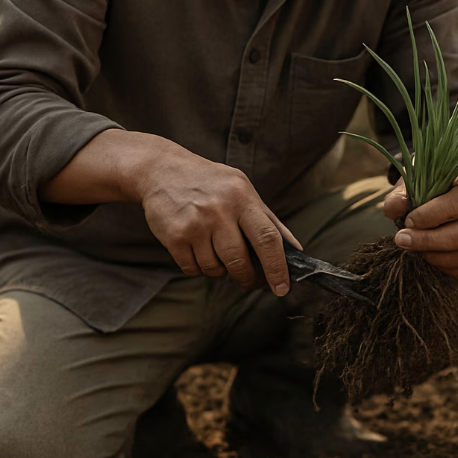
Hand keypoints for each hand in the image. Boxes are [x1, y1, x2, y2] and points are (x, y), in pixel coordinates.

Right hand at [135, 144, 300, 294]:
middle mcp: (219, 210)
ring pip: (215, 269)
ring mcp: (195, 224)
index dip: (277, 267)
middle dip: (247, 278)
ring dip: (218, 269)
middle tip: (247, 280)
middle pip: (240, 261)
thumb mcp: (243, 189)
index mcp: (242, 198)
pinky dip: (197, 267)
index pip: (268, 238)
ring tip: (214, 250)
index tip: (282, 288)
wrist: (162, 169)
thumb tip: (295, 250)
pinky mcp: (174, 236)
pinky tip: (196, 248)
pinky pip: (192, 269)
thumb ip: (269, 220)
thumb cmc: (210, 182)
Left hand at [382, 169, 457, 278]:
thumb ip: (402, 194)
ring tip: (410, 247)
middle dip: (427, 241)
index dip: (431, 216)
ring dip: (431, 256)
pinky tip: (424, 255)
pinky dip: (440, 267)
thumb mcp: (416, 181)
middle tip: (401, 239)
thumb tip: (393, 209)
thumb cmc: (432, 187)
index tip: (408, 220)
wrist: (451, 196)